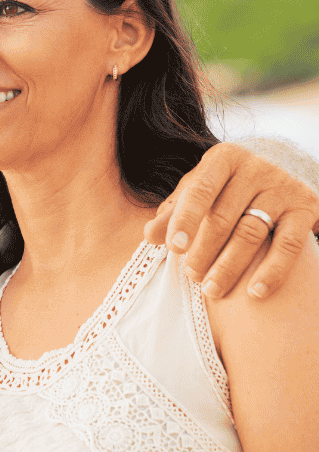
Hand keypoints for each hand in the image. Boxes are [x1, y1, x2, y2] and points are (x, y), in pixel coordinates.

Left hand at [144, 142, 318, 299]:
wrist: (287, 166)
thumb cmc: (229, 184)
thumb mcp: (201, 189)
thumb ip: (175, 210)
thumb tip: (149, 236)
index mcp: (223, 158)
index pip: (200, 190)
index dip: (185, 219)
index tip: (174, 247)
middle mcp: (256, 167)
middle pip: (224, 216)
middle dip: (204, 250)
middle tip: (191, 276)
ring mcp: (283, 187)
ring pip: (252, 233)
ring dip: (229, 266)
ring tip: (212, 289)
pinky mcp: (307, 207)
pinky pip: (289, 245)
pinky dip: (272, 271)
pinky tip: (255, 293)